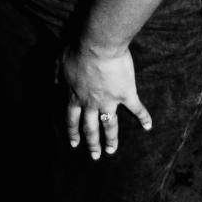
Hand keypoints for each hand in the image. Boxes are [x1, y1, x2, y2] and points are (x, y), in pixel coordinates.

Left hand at [60, 40, 151, 159]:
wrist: (98, 46)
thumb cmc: (77, 50)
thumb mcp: (60, 61)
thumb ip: (57, 74)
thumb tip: (54, 83)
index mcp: (75, 96)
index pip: (72, 119)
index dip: (73, 132)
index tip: (74, 144)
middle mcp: (91, 103)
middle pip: (91, 128)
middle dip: (92, 143)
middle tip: (95, 156)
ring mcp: (109, 101)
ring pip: (110, 125)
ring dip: (111, 139)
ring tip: (112, 150)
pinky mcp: (125, 94)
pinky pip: (136, 109)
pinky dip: (143, 117)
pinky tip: (148, 126)